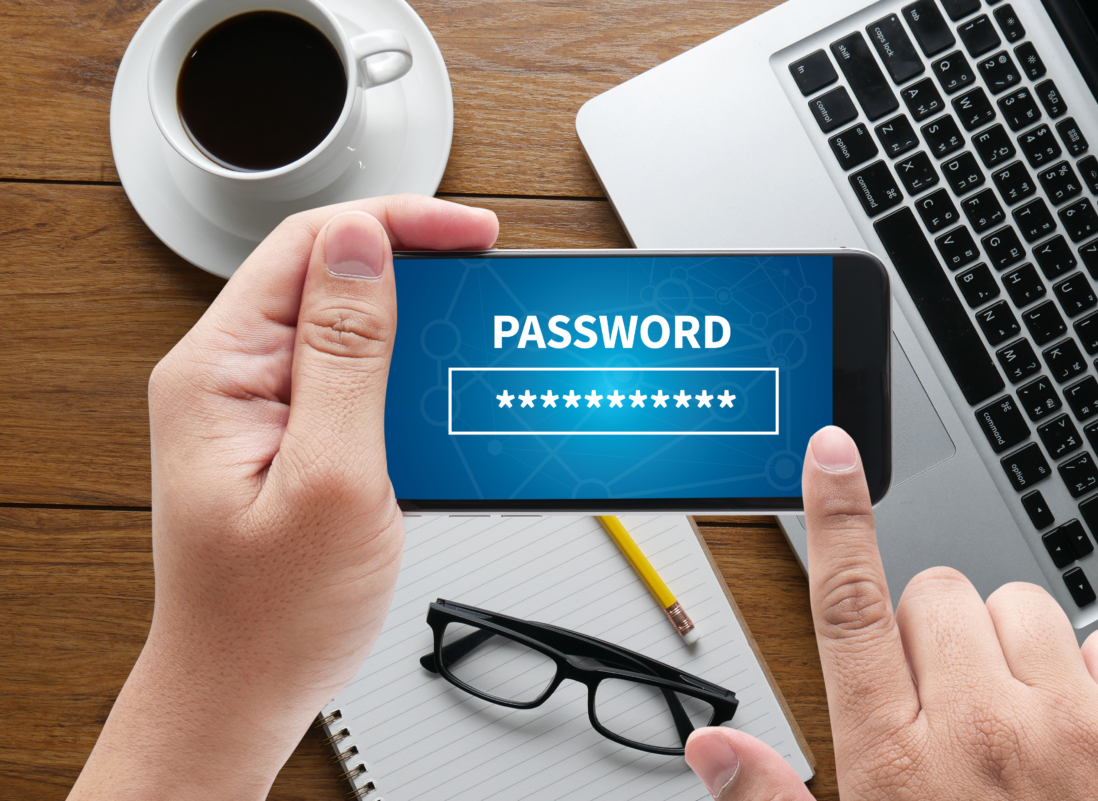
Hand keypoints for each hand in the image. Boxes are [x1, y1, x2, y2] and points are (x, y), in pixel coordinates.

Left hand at [69, 195, 497, 799]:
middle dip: (416, 271)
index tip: (471, 235)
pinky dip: (406, 381)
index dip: (398, 224)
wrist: (243, 694)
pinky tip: (442, 401)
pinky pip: (351, 382)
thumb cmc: (270, 615)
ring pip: (349, 329)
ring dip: (416, 332)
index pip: (311, 245)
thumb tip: (362, 245)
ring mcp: (258, 409)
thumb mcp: (330, 477)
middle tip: (485, 285)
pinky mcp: (288, 439)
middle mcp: (231, 378)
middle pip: (331, 278)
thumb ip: (347, 354)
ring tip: (473, 346)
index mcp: (220, 371)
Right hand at [686, 425, 1097, 800]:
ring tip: (1012, 717)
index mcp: (892, 759)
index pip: (847, 607)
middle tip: (946, 702)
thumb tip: (708, 747)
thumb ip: (772, 800)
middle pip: (933, 593)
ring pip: (1015, 605)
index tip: (831, 452)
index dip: (835, 517)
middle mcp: (974, 729)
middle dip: (932, 632)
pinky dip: (1089, 673)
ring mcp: (1061, 726)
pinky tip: (1074, 729)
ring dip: (1009, 645)